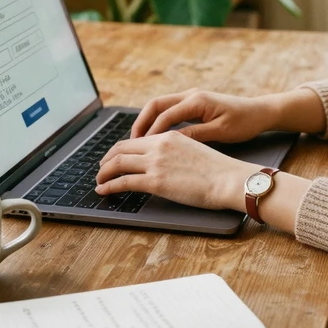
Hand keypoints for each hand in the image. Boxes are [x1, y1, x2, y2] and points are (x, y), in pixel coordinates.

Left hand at [96, 131, 249, 209]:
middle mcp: (159, 145)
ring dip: (104, 172)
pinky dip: (109, 186)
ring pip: (118, 163)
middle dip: (107, 159)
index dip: (120, 149)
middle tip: (102, 168)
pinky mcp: (155, 181)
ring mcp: (156, 163)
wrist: (228, 179)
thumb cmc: (219, 170)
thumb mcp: (194, 150)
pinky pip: (123, 182)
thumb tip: (166, 161)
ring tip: (99, 181)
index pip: (136, 139)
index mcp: (169, 136)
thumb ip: (176, 151)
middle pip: (121, 148)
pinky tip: (103, 190)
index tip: (115, 157)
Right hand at [130, 89, 276, 142]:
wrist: (260, 112)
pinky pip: (169, 111)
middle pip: (155, 105)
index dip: (150, 133)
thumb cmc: (244, 122)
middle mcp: (191, 95)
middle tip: (130, 143)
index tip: (140, 149)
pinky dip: (158, 122)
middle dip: (141, 123)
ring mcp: (191, 98)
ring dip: (147, 122)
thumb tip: (171, 142)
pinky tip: (154, 138)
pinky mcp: (194, 104)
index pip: (165, 115)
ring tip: (137, 142)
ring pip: (160, 107)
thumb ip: (195, 135)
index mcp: (197, 100)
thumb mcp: (221, 132)